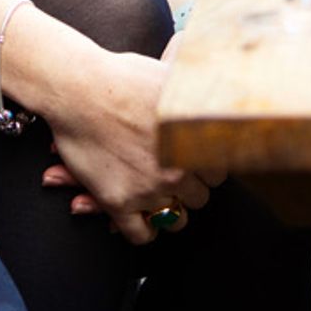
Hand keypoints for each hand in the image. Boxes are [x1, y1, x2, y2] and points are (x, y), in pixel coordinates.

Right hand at [33, 49, 223, 244]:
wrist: (79, 89)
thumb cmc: (124, 76)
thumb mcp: (174, 77)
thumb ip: (200, 90)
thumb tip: (230, 75)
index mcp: (195, 141)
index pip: (219, 172)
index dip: (206, 166)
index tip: (196, 163)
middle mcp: (177, 169)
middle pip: (200, 196)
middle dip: (189, 187)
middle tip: (176, 177)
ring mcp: (148, 189)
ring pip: (176, 219)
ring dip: (171, 210)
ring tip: (163, 200)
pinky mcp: (119, 203)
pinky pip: (141, 235)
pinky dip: (144, 231)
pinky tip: (142, 220)